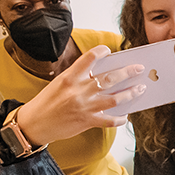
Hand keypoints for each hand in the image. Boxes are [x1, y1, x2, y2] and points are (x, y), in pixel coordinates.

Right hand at [19, 46, 144, 145]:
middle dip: (127, 72)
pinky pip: (108, 120)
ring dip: (130, 93)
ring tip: (140, 89)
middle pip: (109, 78)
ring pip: (114, 98)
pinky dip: (119, 119)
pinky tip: (125, 116)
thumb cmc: (46, 102)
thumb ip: (78, 78)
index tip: (109, 51)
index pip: (90, 58)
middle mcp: (78, 90)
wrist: (34, 124)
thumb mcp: (59, 83)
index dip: (102, 52)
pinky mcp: (86, 121)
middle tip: (138, 69)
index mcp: (70, 77)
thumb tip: (101, 75)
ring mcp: (84, 107)